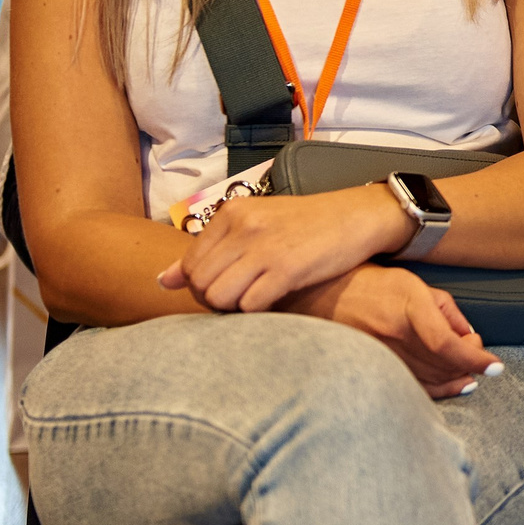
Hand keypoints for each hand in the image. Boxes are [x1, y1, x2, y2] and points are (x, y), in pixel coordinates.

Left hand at [159, 184, 408, 312]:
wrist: (360, 216)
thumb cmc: (308, 224)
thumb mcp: (256, 225)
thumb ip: (211, 250)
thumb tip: (164, 281)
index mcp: (232, 213)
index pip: (190, 264)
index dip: (203, 285)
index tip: (228, 287)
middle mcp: (243, 227)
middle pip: (200, 284)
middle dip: (214, 300)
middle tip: (242, 299)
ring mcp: (264, 248)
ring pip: (218, 297)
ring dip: (233, 308)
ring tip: (257, 300)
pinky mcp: (287, 268)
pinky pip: (250, 304)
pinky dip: (258, 311)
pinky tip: (276, 300)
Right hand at [293, 265, 498, 397]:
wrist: (321, 296)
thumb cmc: (373, 284)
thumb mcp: (417, 285)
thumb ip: (448, 312)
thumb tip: (469, 337)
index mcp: (409, 309)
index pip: (449, 344)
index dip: (476, 358)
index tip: (496, 366)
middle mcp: (394, 336)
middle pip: (442, 365)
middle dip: (470, 365)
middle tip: (481, 359)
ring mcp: (380, 356)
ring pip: (429, 380)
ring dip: (456, 379)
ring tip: (470, 373)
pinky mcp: (371, 369)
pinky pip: (410, 387)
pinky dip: (436, 390)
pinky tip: (453, 385)